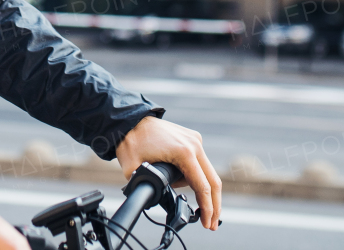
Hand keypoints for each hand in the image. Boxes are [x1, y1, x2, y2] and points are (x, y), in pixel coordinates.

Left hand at [115, 116, 221, 230]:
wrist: (129, 120)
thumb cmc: (131, 141)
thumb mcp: (133, 170)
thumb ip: (146, 188)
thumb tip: (154, 201)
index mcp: (184, 153)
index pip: (202, 187)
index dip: (206, 208)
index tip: (207, 223)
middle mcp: (194, 145)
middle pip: (213, 181)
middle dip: (214, 205)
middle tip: (212, 224)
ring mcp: (194, 140)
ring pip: (209, 172)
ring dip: (206, 192)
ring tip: (196, 205)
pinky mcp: (192, 139)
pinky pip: (200, 162)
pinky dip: (199, 177)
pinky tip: (190, 188)